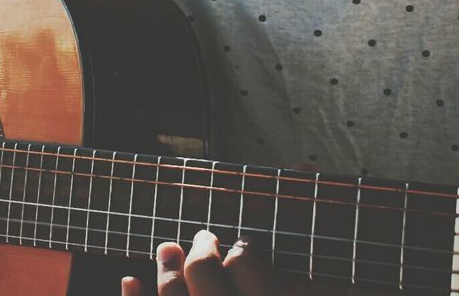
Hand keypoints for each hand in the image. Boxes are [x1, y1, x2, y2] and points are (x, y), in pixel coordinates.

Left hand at [121, 232, 334, 295]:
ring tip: (167, 249)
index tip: (241, 245)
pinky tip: (129, 282)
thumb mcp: (328, 287)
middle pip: (202, 274)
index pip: (244, 258)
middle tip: (203, 238)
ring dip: (165, 270)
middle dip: (199, 250)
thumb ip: (310, 246)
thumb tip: (301, 174)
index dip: (240, 249)